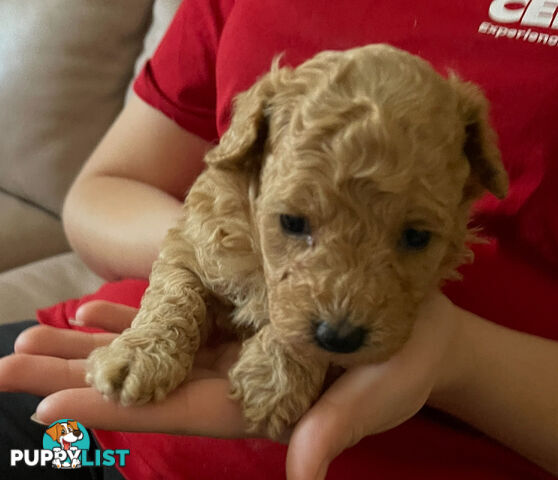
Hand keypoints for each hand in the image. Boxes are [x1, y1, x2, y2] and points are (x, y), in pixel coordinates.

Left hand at [0, 293, 463, 478]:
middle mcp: (234, 378)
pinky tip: (97, 309)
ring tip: (36, 333)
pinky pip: (180, 316)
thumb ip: (334, 429)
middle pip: (146, 380)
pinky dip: (137, 314)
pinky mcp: (241, 320)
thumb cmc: (406, 362)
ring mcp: (233, 348)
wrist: (420, 327)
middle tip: (11, 362)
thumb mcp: (376, 393)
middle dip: (79, 376)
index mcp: (259, 402)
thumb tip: (303, 476)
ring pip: (152, 347)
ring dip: (93, 344)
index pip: (174, 409)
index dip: (112, 410)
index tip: (46, 409)